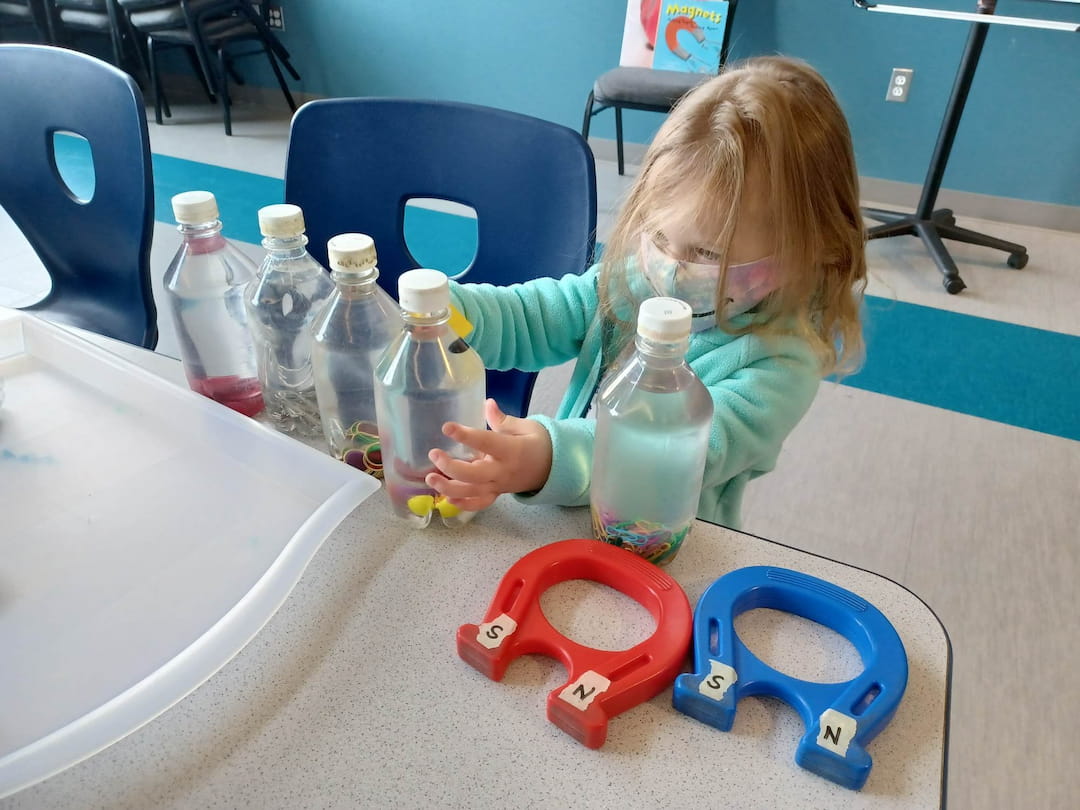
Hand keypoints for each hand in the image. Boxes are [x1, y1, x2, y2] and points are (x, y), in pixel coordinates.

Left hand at [425, 399, 552, 511]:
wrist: (553, 468)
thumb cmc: (538, 443)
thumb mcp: (525, 426)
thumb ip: (502, 419)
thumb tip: (486, 403)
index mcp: (511, 450)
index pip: (485, 442)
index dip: (465, 435)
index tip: (447, 427)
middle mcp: (503, 471)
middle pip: (473, 475)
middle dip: (450, 467)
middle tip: (434, 454)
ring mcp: (499, 486)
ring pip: (471, 492)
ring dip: (448, 487)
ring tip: (430, 478)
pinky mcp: (497, 494)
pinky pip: (479, 504)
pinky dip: (462, 504)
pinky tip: (446, 498)